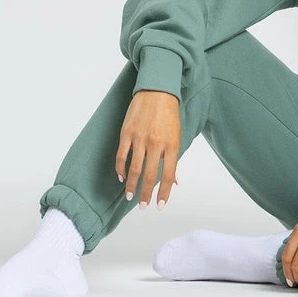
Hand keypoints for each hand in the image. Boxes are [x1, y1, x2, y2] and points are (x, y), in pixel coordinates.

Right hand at [116, 89, 180, 208]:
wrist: (157, 90)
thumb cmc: (169, 113)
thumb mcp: (177, 135)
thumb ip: (173, 158)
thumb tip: (173, 181)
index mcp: (171, 144)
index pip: (168, 175)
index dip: (164, 193)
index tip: (159, 206)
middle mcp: (156, 142)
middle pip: (149, 175)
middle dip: (145, 194)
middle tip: (142, 206)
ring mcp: (140, 137)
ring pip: (133, 169)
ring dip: (131, 186)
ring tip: (130, 196)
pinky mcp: (127, 132)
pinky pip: (121, 155)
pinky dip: (120, 169)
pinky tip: (121, 177)